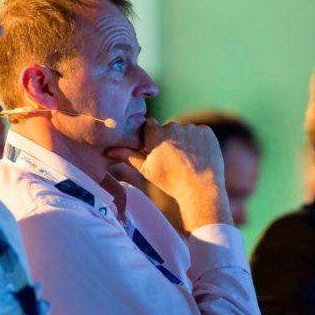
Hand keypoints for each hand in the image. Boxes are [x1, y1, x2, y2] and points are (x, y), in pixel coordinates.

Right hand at [106, 119, 231, 230]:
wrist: (200, 189)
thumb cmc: (170, 181)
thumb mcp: (146, 170)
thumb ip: (128, 156)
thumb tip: (108, 150)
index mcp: (155, 134)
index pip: (150, 125)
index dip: (152, 137)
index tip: (156, 148)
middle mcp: (172, 127)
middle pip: (168, 128)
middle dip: (169, 139)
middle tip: (174, 159)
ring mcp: (191, 128)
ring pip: (184, 131)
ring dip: (185, 140)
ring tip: (187, 160)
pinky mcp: (206, 131)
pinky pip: (199, 133)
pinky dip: (199, 142)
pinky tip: (198, 157)